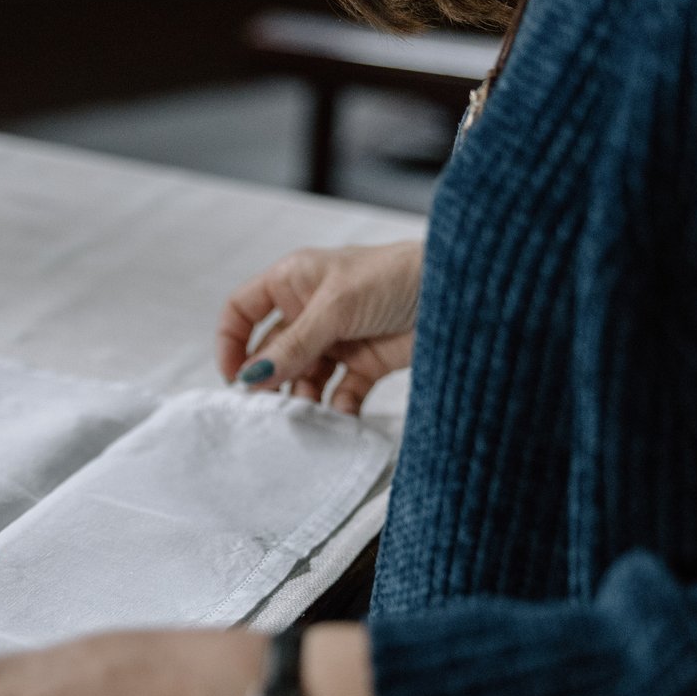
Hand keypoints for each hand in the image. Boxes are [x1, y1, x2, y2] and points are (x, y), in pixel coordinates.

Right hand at [216, 240, 423, 413]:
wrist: (464, 293)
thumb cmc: (396, 276)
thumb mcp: (335, 307)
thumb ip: (293, 345)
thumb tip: (251, 377)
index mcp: (295, 280)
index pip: (243, 310)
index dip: (231, 341)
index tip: (234, 376)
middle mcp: (311, 309)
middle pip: (271, 350)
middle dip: (269, 378)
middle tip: (269, 407)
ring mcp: (338, 338)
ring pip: (304, 376)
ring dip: (302, 397)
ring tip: (307, 416)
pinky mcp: (367, 362)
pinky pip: (340, 392)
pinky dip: (337, 408)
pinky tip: (340, 419)